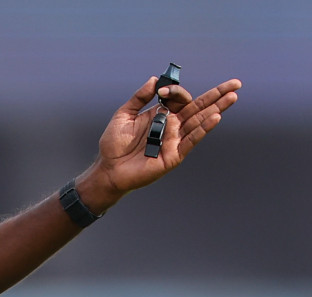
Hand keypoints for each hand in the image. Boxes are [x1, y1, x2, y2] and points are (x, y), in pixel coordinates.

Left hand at [79, 74, 240, 210]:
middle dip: (217, 95)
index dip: (176, 91)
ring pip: (200, 121)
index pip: (180, 98)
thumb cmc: (113, 144)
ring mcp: (175, 140)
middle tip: (236, 83)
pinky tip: (215, 117)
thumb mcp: (123, 115)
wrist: (108, 169)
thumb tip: (154, 79)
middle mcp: (172, 125)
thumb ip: (139, 98)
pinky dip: (203, 129)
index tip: (164, 90)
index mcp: (162, 114)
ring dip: (216, 109)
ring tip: (232, 97)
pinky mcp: (174, 155)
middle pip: (199, 107)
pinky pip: (191, 140)